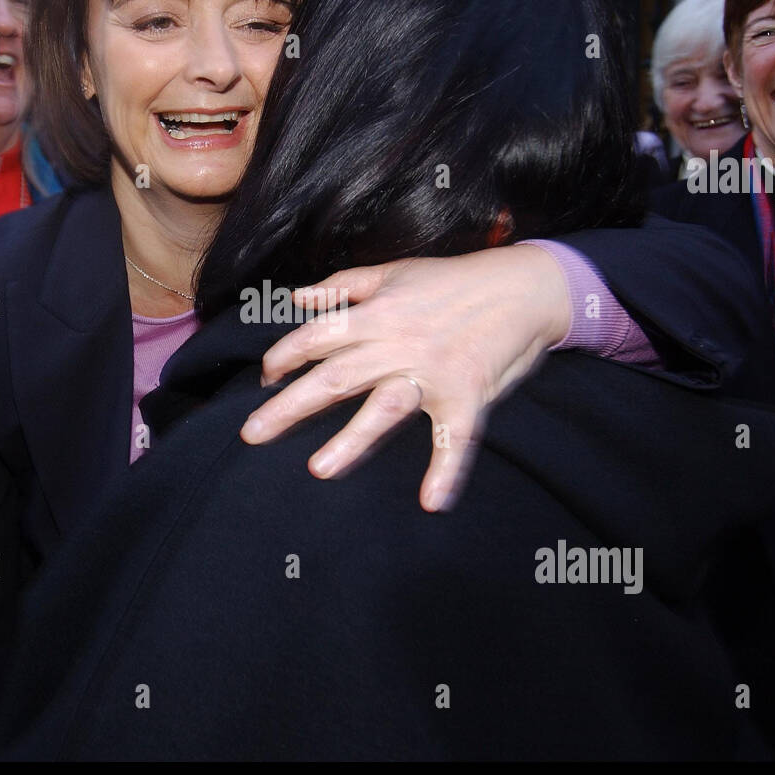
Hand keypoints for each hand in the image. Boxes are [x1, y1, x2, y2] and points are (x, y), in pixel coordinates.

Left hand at [243, 244, 570, 511]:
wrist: (523, 287)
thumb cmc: (455, 280)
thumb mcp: (395, 271)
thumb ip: (344, 285)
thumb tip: (299, 297)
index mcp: (377, 313)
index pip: (317, 336)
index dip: (285, 356)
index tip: (267, 379)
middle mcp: (397, 343)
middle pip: (334, 377)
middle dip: (289, 406)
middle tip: (251, 434)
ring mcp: (432, 372)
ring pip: (385, 408)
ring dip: (352, 439)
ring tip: (319, 468)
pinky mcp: (467, 394)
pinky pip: (455, 437)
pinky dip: (446, 470)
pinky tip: (433, 502)